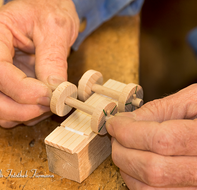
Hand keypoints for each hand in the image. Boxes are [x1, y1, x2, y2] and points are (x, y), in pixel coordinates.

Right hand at [0, 0, 78, 127]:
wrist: (50, 11)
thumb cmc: (50, 11)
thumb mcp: (55, 28)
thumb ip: (52, 59)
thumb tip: (54, 89)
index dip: (23, 90)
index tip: (48, 96)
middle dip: (21, 109)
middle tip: (48, 107)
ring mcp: (3, 74)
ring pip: (1, 108)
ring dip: (24, 115)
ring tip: (48, 105)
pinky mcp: (12, 84)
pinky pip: (12, 108)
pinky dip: (27, 114)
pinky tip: (44, 106)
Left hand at [106, 83, 196, 188]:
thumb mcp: (193, 99)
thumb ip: (160, 108)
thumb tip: (128, 120)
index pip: (161, 141)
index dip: (129, 132)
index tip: (114, 123)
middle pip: (152, 169)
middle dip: (122, 149)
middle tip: (115, 134)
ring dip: (126, 167)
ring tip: (123, 147)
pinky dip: (136, 180)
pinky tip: (135, 163)